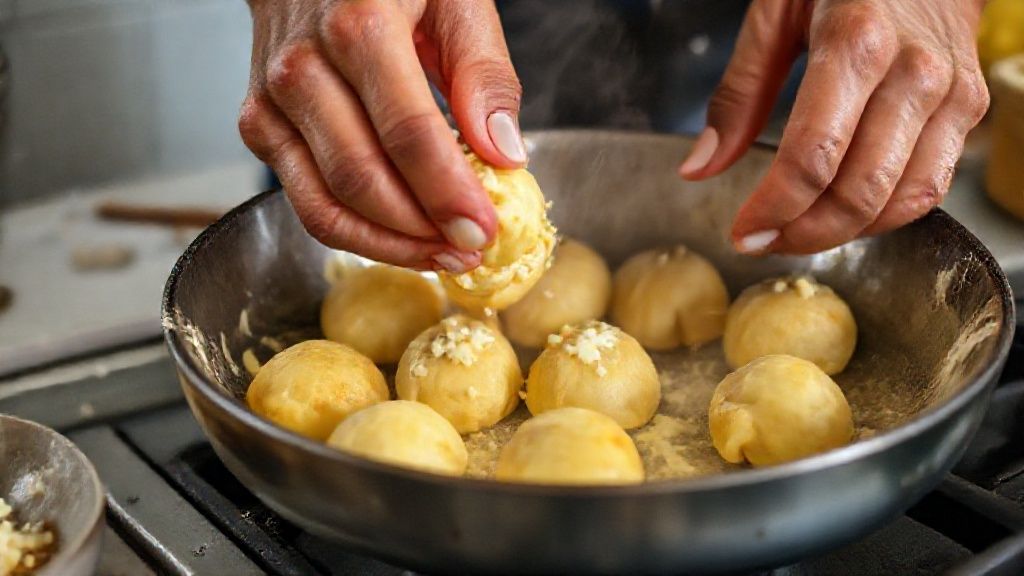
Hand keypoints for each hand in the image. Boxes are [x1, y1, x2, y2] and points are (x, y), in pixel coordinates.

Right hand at [238, 0, 525, 270]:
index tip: (483, 230)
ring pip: (326, 205)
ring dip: (389, 245)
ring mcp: (272, 101)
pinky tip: (399, 238)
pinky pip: (306, 201)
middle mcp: (304, 68)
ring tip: (440, 255)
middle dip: (422, 230)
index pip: (408, 134)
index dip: (448, 193)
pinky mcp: (258, 126)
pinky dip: (355, 232)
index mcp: (360, 25)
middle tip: (470, 249)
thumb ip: (484, 75)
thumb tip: (503, 154)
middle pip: (363, 179)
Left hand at [679, 0, 989, 254]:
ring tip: (798, 233)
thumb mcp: (774, 13)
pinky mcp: (968, 107)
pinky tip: (846, 213)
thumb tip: (701, 166)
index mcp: (856, 42)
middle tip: (764, 242)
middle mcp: (912, 72)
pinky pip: (931, 186)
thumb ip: (738, 94)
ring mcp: (949, 92)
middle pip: (858, 191)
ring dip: (844, 234)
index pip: (812, 158)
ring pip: (901, 200)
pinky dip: (887, 215)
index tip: (743, 232)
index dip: (773, 210)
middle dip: (803, 233)